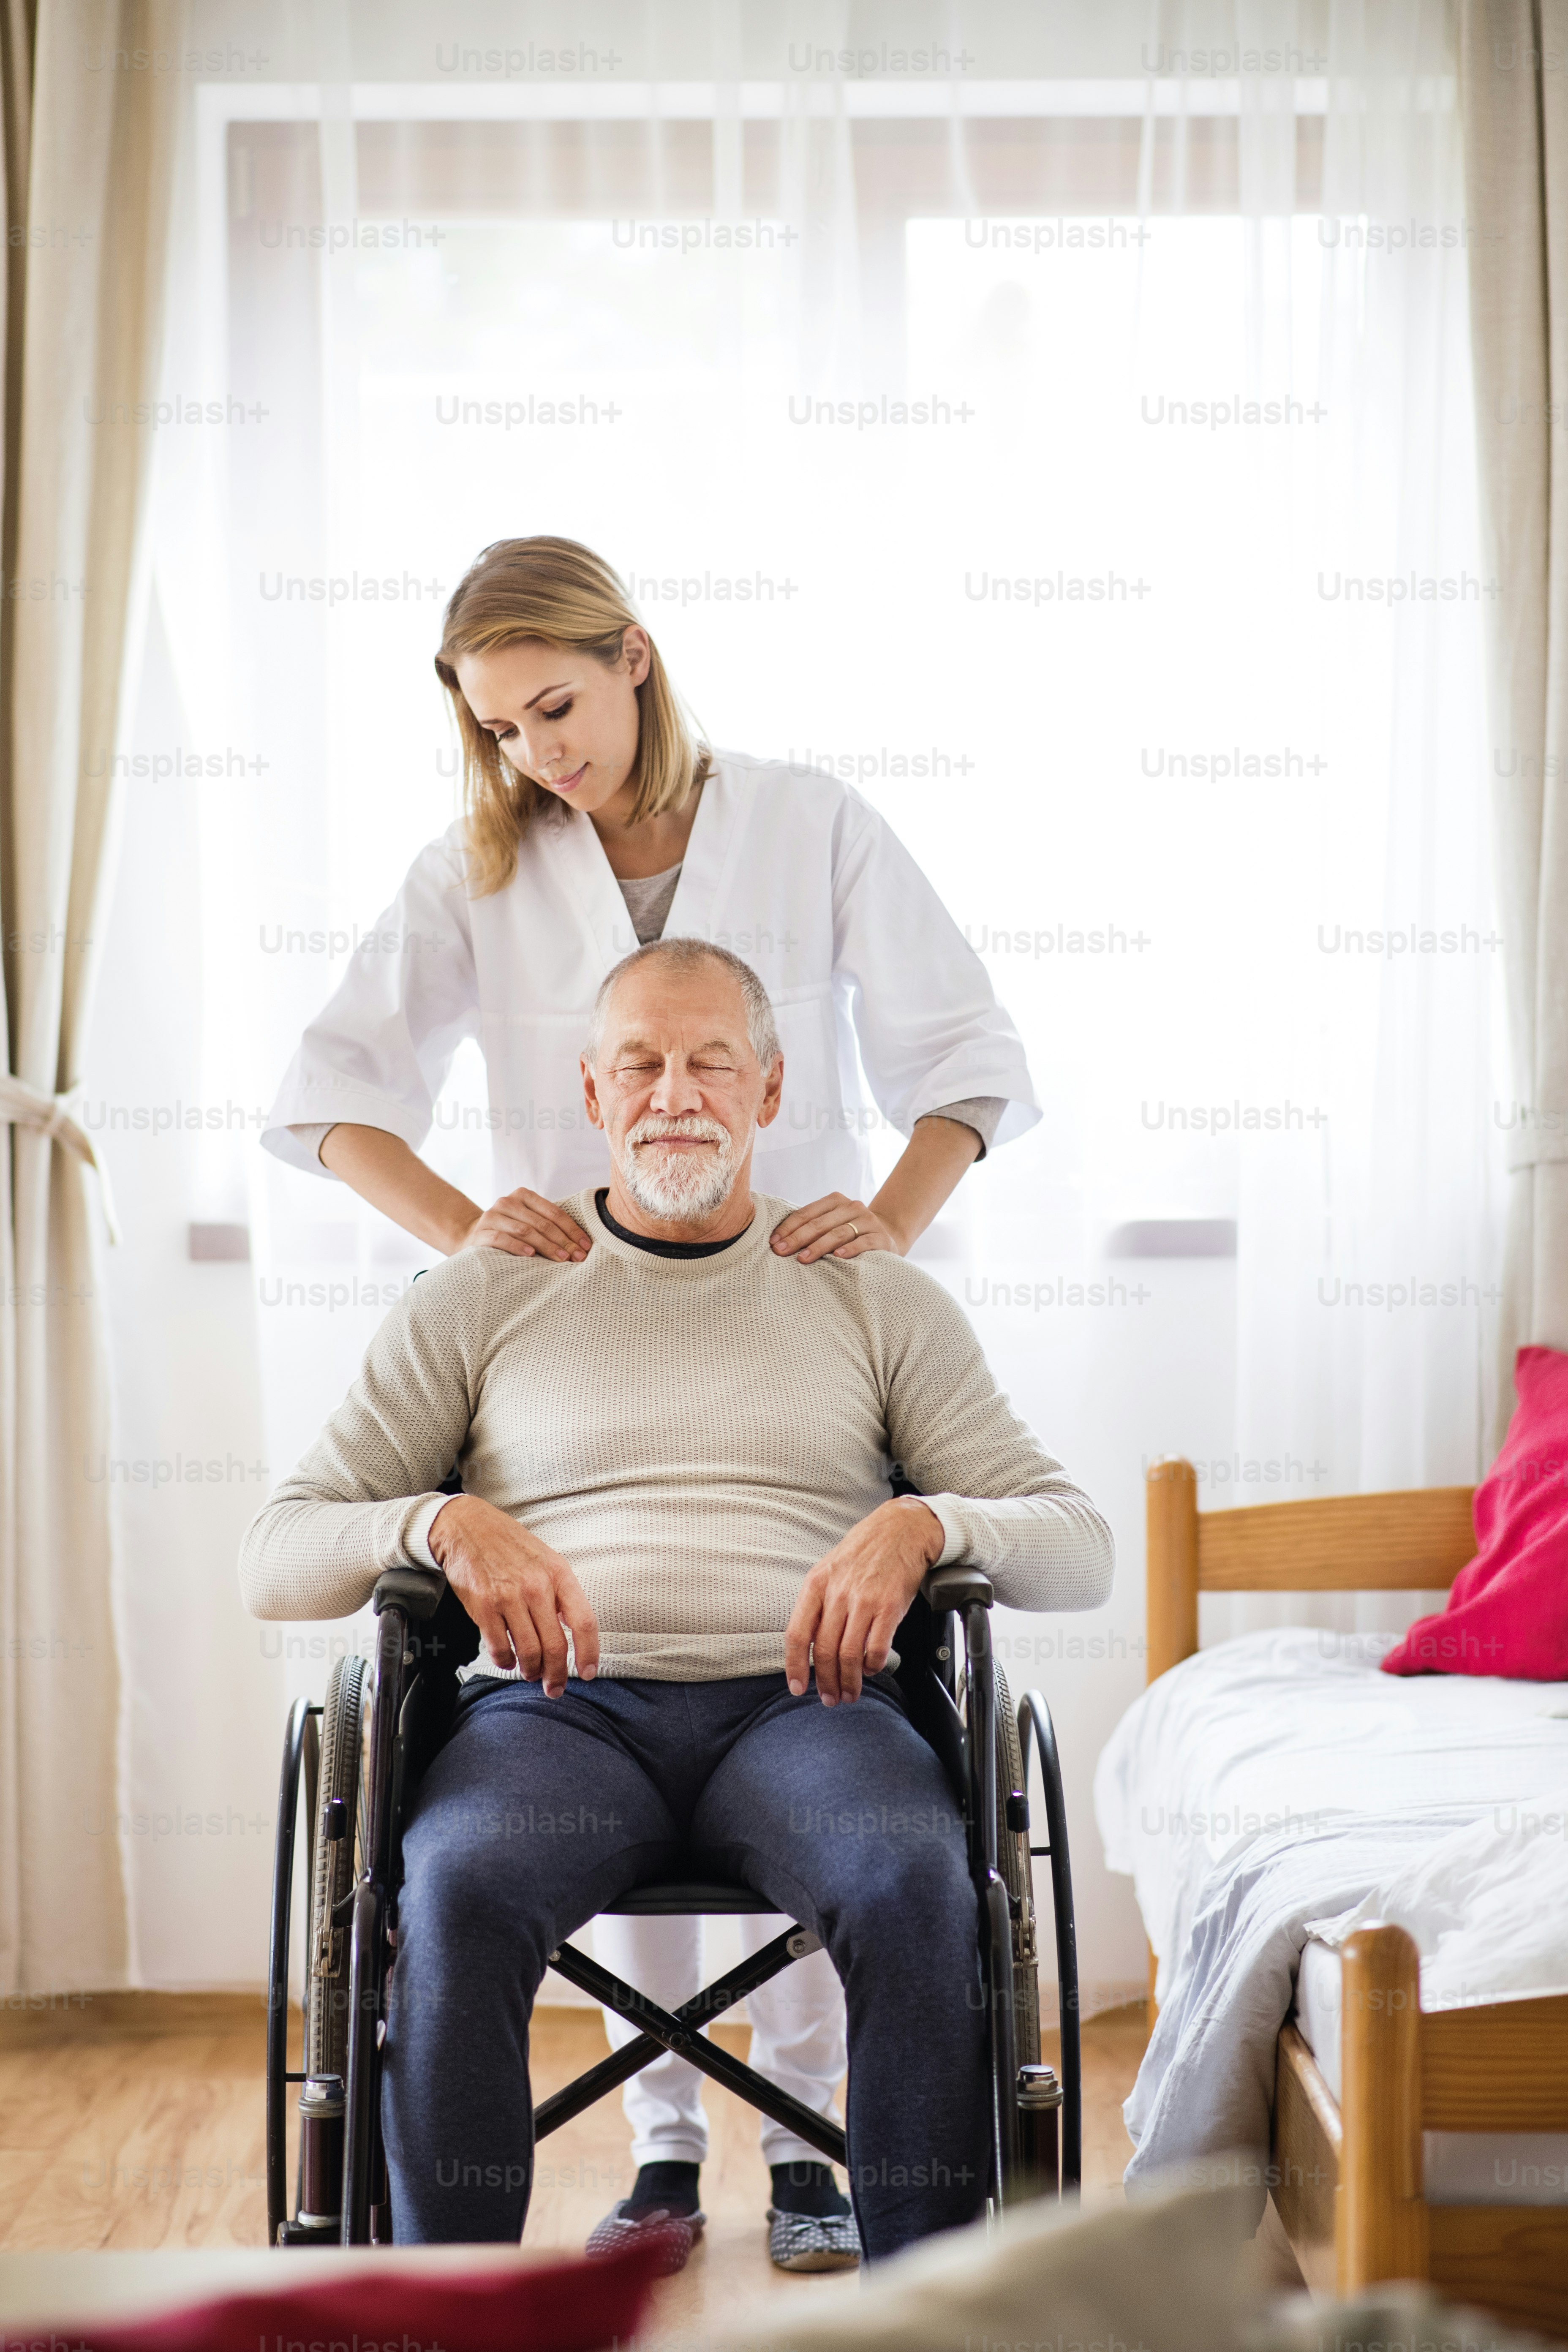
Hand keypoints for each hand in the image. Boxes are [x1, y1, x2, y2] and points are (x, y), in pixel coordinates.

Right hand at [427, 1495, 598, 1696]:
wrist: (467, 1528)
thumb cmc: (509, 1545)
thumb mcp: (546, 1560)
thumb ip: (560, 1593)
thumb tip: (573, 1630)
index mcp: (559, 1574)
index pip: (584, 1621)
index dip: (589, 1653)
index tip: (587, 1672)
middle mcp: (537, 1586)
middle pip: (556, 1645)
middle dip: (557, 1675)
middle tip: (555, 1687)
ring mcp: (509, 1597)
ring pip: (529, 1652)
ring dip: (531, 1670)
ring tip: (530, 1672)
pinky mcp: (484, 1606)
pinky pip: (499, 1648)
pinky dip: (505, 1662)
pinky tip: (507, 1660)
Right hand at [461, 1187, 589, 1262]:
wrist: (472, 1237)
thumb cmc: (510, 1232)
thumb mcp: (528, 1222)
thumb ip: (548, 1224)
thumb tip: (582, 1243)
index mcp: (524, 1195)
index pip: (554, 1212)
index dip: (572, 1229)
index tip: (586, 1246)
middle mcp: (507, 1202)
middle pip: (542, 1223)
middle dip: (563, 1241)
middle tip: (577, 1257)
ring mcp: (492, 1216)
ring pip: (525, 1230)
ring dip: (546, 1246)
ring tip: (561, 1259)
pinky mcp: (481, 1232)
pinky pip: (501, 1239)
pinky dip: (517, 1247)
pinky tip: (531, 1255)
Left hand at [771, 1192, 902, 1263]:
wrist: (888, 1237)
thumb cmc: (850, 1233)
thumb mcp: (832, 1224)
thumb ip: (812, 1227)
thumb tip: (778, 1241)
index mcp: (835, 1201)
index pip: (807, 1213)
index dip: (788, 1227)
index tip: (773, 1242)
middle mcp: (852, 1207)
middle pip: (820, 1223)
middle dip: (798, 1238)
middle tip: (781, 1251)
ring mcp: (868, 1221)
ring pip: (839, 1232)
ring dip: (819, 1246)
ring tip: (803, 1258)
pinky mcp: (881, 1238)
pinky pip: (863, 1242)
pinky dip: (850, 1249)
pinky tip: (837, 1257)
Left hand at [784, 1498, 944, 1704]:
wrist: (902, 1529)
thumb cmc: (865, 1551)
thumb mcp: (829, 1569)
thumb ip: (818, 1603)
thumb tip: (808, 1643)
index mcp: (816, 1584)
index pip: (797, 1634)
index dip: (795, 1666)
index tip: (798, 1687)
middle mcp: (838, 1593)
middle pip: (824, 1651)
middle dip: (826, 1682)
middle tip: (830, 1697)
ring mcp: (864, 1600)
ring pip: (849, 1655)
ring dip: (849, 1681)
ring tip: (851, 1692)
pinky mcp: (891, 1607)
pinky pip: (877, 1648)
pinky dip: (873, 1666)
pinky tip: (872, 1669)